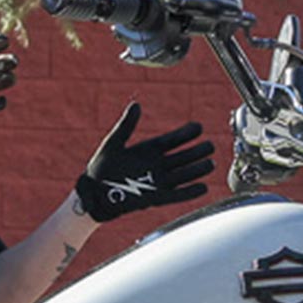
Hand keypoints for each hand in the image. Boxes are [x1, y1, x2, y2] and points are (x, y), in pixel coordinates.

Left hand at [74, 102, 216, 221]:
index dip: (185, 134)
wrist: (92, 193)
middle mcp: (156, 165)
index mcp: (148, 150)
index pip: (171, 140)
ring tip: (211, 164)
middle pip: (181, 157)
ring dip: (196, 170)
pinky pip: (176, 195)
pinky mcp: (154, 198)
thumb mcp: (113, 143)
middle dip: (196, 152)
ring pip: (182, 175)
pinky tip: (203, 188)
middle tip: (210, 146)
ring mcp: (156, 182)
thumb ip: (126, 125)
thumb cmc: (100, 167)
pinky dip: (189, 192)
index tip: (198, 127)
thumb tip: (136, 105)